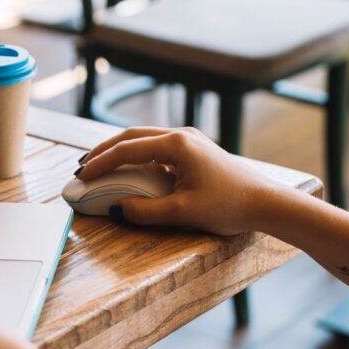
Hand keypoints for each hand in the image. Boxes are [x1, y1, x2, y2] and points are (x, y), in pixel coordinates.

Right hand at [77, 126, 285, 235]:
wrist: (266, 203)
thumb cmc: (230, 205)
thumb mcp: (183, 212)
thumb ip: (145, 211)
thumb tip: (116, 209)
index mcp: (177, 145)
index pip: (127, 149)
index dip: (100, 163)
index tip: (81, 176)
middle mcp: (182, 135)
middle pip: (132, 136)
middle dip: (104, 150)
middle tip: (83, 166)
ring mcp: (190, 141)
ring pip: (144, 139)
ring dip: (120, 151)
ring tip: (100, 166)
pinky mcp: (195, 151)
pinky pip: (157, 148)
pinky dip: (137, 156)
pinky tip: (129, 170)